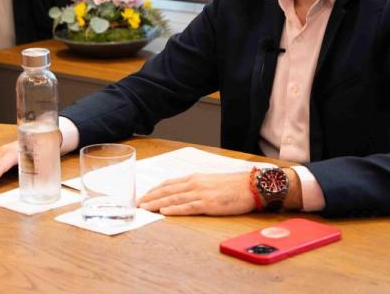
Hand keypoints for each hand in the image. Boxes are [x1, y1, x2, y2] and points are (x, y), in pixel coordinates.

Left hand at [137, 171, 254, 215]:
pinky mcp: (208, 204)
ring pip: (174, 199)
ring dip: (157, 204)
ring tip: (145, 209)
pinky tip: (164, 212)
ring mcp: (201, 194)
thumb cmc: (234, 185)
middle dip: (151, 197)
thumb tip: (184, 192)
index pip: (169, 183)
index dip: (154, 190)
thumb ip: (197, 186)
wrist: (252, 186)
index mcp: (195, 178)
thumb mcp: (211, 181)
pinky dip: (174, 210)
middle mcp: (195, 184)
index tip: (144, 195)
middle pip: (167, 191)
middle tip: (138, 204)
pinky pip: (188, 207)